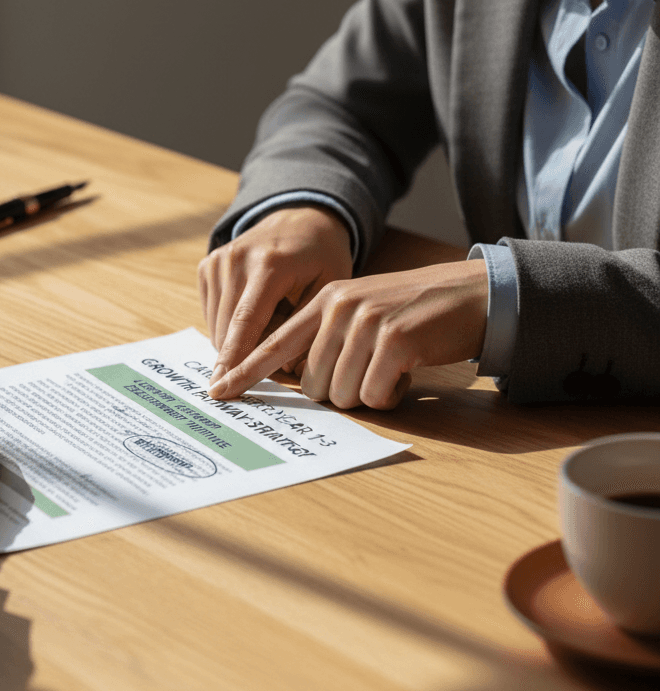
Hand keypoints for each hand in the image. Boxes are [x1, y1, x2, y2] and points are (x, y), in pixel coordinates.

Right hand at [198, 206, 352, 381]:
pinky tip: (256, 314)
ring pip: (216, 325)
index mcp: (270, 264)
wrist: (298, 218)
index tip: (222, 388)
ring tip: (271, 327)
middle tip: (263, 374)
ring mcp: (218, 261)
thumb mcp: (330, 287)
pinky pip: (212, 315)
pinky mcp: (207, 266)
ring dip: (237, 342)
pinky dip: (230, 327)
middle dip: (239, 359)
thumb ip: (308, 328)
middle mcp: (237, 259)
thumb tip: (284, 369)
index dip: (234, 359)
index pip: (246, 322)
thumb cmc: (320, 257)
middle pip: (227, 328)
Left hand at [208, 259, 487, 409]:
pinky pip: (375, 395)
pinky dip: (390, 395)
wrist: (472, 294)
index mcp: (325, 300)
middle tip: (370, 371)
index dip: (245, 371)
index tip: (219, 391)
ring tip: (390, 367)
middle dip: (338, 391)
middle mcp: (339, 307)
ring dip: (367, 393)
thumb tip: (297, 382)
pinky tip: (407, 372)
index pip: (273, 343)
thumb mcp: (362, 311)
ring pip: (341, 393)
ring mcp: (366, 321)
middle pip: (310, 383)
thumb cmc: (414, 312)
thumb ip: (326, 336)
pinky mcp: (396, 340)